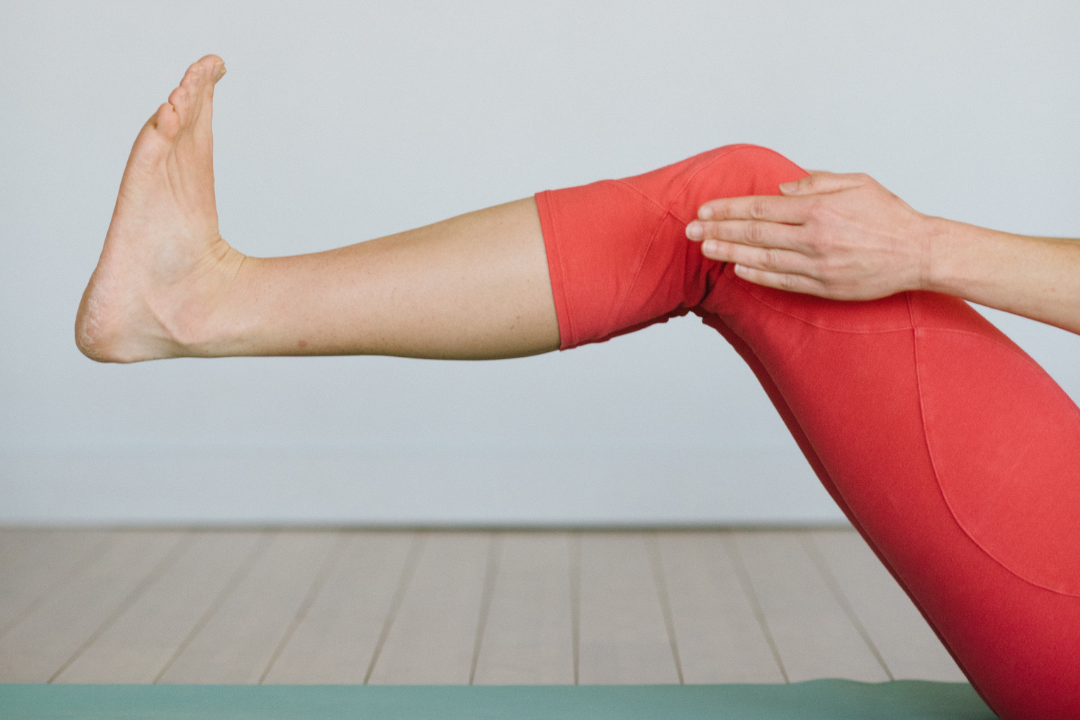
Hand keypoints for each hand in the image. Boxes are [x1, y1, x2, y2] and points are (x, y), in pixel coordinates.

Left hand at [685, 172, 934, 300]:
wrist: (920, 253)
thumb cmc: (889, 215)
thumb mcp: (856, 183)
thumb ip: (816, 181)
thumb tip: (781, 187)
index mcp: (819, 208)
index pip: (760, 207)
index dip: (727, 209)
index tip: (704, 209)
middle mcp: (814, 237)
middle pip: (754, 232)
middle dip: (717, 230)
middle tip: (689, 230)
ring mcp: (818, 265)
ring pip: (762, 258)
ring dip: (729, 253)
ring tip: (705, 248)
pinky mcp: (824, 287)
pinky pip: (782, 281)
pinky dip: (757, 275)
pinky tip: (737, 269)